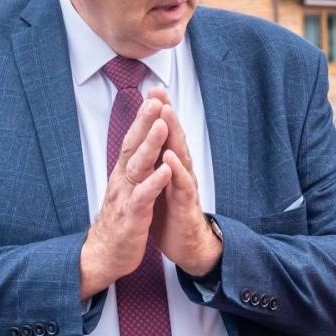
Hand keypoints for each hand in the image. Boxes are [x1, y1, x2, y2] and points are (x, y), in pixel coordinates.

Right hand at [80, 96, 171, 296]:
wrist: (104, 255)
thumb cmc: (119, 221)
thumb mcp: (126, 189)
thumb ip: (133, 167)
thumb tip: (140, 144)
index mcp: (123, 174)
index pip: (133, 140)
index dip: (143, 119)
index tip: (154, 96)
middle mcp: (122, 181)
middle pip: (132, 146)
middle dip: (145, 122)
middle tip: (155, 99)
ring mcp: (125, 198)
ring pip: (138, 167)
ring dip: (150, 145)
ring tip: (162, 125)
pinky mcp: (131, 217)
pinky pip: (143, 197)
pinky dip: (154, 183)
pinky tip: (165, 171)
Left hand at [147, 87, 221, 276]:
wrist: (187, 245)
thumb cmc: (171, 214)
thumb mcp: (159, 184)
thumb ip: (156, 162)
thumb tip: (148, 141)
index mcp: (171, 167)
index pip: (165, 135)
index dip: (159, 113)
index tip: (152, 90)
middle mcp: (181, 171)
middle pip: (174, 137)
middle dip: (168, 114)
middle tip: (160, 92)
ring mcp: (185, 186)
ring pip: (180, 156)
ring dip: (173, 134)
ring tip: (166, 113)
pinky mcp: (186, 205)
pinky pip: (182, 186)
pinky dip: (176, 171)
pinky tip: (170, 157)